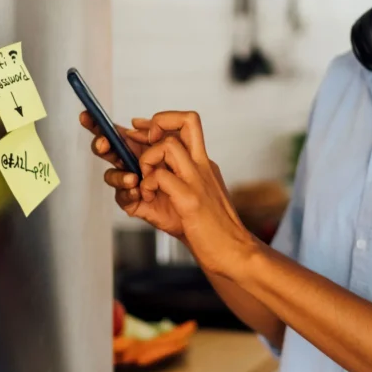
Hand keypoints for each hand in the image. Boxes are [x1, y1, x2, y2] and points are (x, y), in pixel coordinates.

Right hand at [80, 111, 182, 236]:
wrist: (198, 208)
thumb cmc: (188, 177)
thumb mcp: (179, 148)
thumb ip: (159, 132)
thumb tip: (137, 123)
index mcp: (140, 147)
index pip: (115, 133)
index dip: (97, 123)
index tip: (86, 115)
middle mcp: (131, 163)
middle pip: (107, 149)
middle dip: (101, 144)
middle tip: (104, 144)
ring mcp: (129, 182)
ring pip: (111, 175)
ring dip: (119, 175)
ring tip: (133, 179)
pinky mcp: (132, 202)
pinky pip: (122, 196)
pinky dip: (129, 193)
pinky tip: (139, 192)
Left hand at [135, 112, 254, 277]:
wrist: (233, 253)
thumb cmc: (210, 229)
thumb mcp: (191, 196)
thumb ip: (172, 180)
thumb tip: (146, 173)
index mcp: (203, 163)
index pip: (187, 123)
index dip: (160, 119)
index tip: (138, 126)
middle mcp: (203, 165)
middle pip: (186, 120)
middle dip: (155, 123)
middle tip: (139, 141)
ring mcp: (198, 180)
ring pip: (168, 145)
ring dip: (147, 160)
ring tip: (144, 181)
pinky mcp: (190, 200)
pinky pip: (160, 177)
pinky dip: (146, 185)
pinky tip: (146, 198)